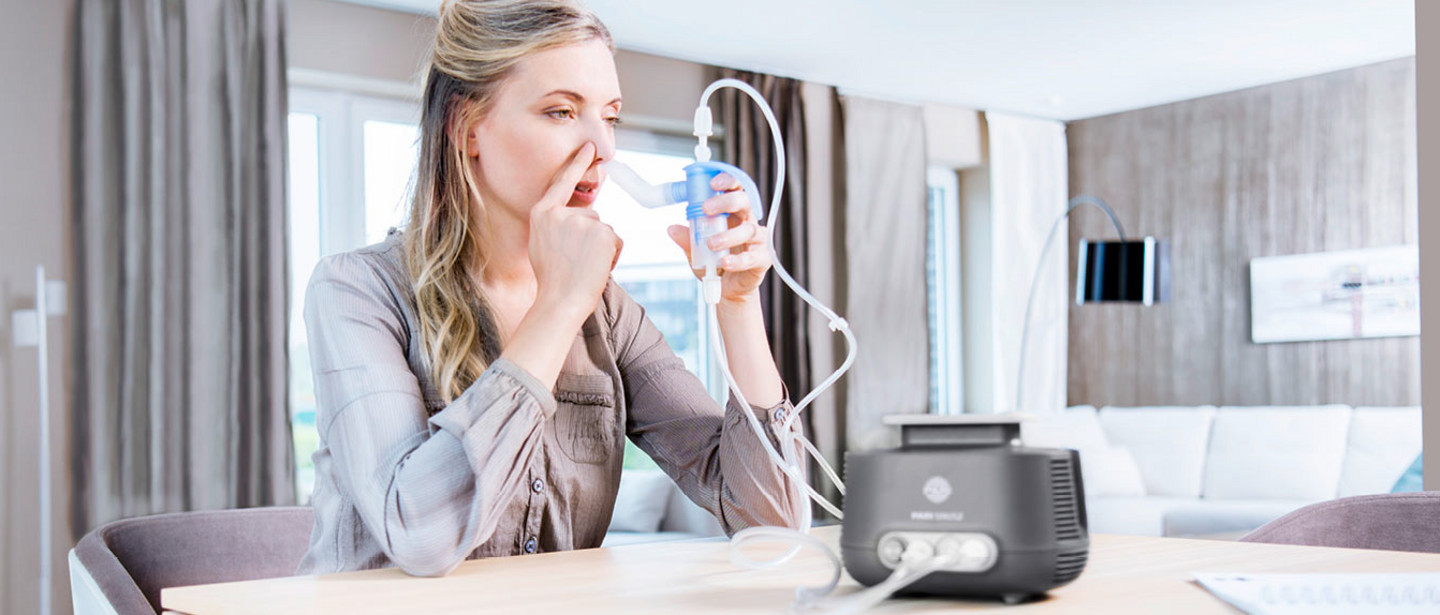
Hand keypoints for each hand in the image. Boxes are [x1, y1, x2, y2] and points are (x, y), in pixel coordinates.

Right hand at [529, 142, 622, 318]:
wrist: (560, 301)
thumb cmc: (553, 280)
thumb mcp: (542, 243)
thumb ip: (556, 225)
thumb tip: (574, 218)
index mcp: (542, 213)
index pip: (562, 182)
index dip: (577, 163)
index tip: (589, 146)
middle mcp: (559, 213)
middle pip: (590, 214)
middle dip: (592, 237)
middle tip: (578, 262)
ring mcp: (581, 221)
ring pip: (604, 229)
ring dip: (602, 248)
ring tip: (586, 267)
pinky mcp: (601, 232)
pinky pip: (615, 240)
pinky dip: (612, 256)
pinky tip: (598, 268)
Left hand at [666, 173, 770, 303]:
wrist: (727, 289)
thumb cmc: (715, 263)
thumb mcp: (696, 250)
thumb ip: (688, 239)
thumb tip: (672, 229)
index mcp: (733, 214)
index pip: (735, 189)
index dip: (728, 181)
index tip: (713, 182)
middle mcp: (747, 222)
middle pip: (745, 202)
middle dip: (726, 201)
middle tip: (706, 208)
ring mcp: (757, 240)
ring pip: (748, 230)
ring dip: (728, 235)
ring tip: (711, 243)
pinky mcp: (762, 259)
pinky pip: (752, 257)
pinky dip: (737, 260)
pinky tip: (725, 263)